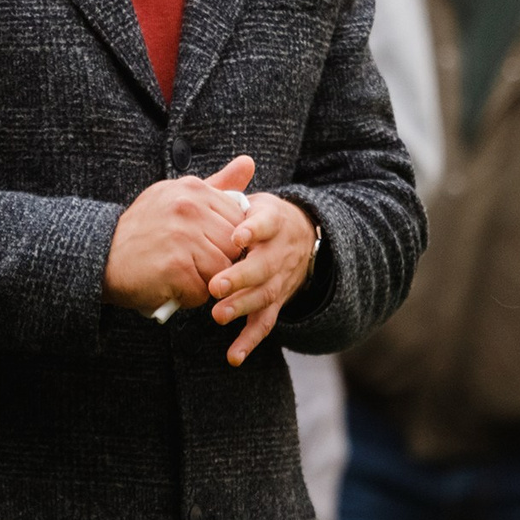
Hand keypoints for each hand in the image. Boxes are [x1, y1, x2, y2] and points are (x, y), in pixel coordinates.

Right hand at [103, 156, 253, 315]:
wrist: (100, 257)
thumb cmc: (144, 232)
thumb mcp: (177, 198)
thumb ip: (216, 184)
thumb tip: (249, 161)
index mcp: (192, 189)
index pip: (238, 220)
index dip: (223, 240)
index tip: (201, 245)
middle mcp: (189, 207)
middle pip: (233, 246)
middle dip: (217, 262)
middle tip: (188, 263)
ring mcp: (182, 236)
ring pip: (223, 270)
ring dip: (204, 281)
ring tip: (179, 274)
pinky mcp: (176, 266)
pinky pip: (204, 291)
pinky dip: (189, 297)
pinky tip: (169, 286)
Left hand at [208, 191, 319, 366]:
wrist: (303, 237)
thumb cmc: (261, 217)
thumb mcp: (253, 199)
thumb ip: (236, 187)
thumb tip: (237, 163)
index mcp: (273, 222)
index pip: (266, 224)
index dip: (253, 229)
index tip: (237, 234)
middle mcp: (280, 252)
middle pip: (264, 266)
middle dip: (241, 277)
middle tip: (216, 285)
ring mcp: (280, 280)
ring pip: (265, 295)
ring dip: (242, 307)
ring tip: (218, 315)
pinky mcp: (277, 302)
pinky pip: (265, 323)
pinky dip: (249, 341)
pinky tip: (233, 356)